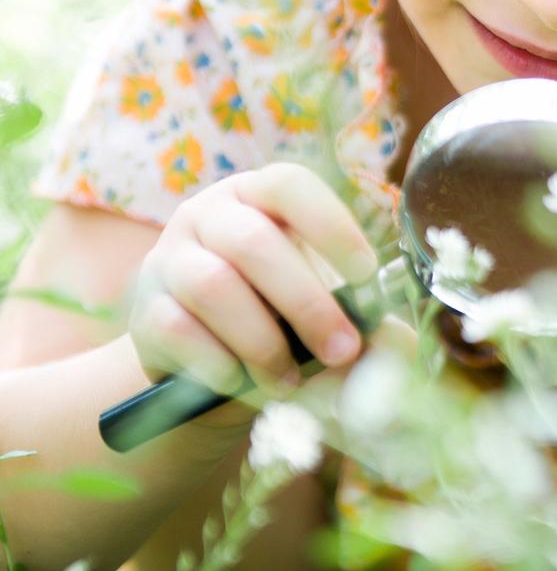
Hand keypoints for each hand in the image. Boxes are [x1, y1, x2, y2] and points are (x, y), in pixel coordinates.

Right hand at [129, 163, 377, 426]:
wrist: (201, 354)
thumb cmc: (274, 309)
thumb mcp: (316, 297)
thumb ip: (356, 314)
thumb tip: (399, 346)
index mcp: (258, 194)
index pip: (290, 186)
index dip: (330, 224)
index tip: (367, 275)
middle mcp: (208, 213)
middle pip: (252, 242)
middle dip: (306, 302)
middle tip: (343, 349)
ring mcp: (169, 258)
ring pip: (213, 286)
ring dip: (262, 341)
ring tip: (292, 381)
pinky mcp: (144, 310)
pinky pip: (178, 330)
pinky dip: (219, 362)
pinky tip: (244, 384)